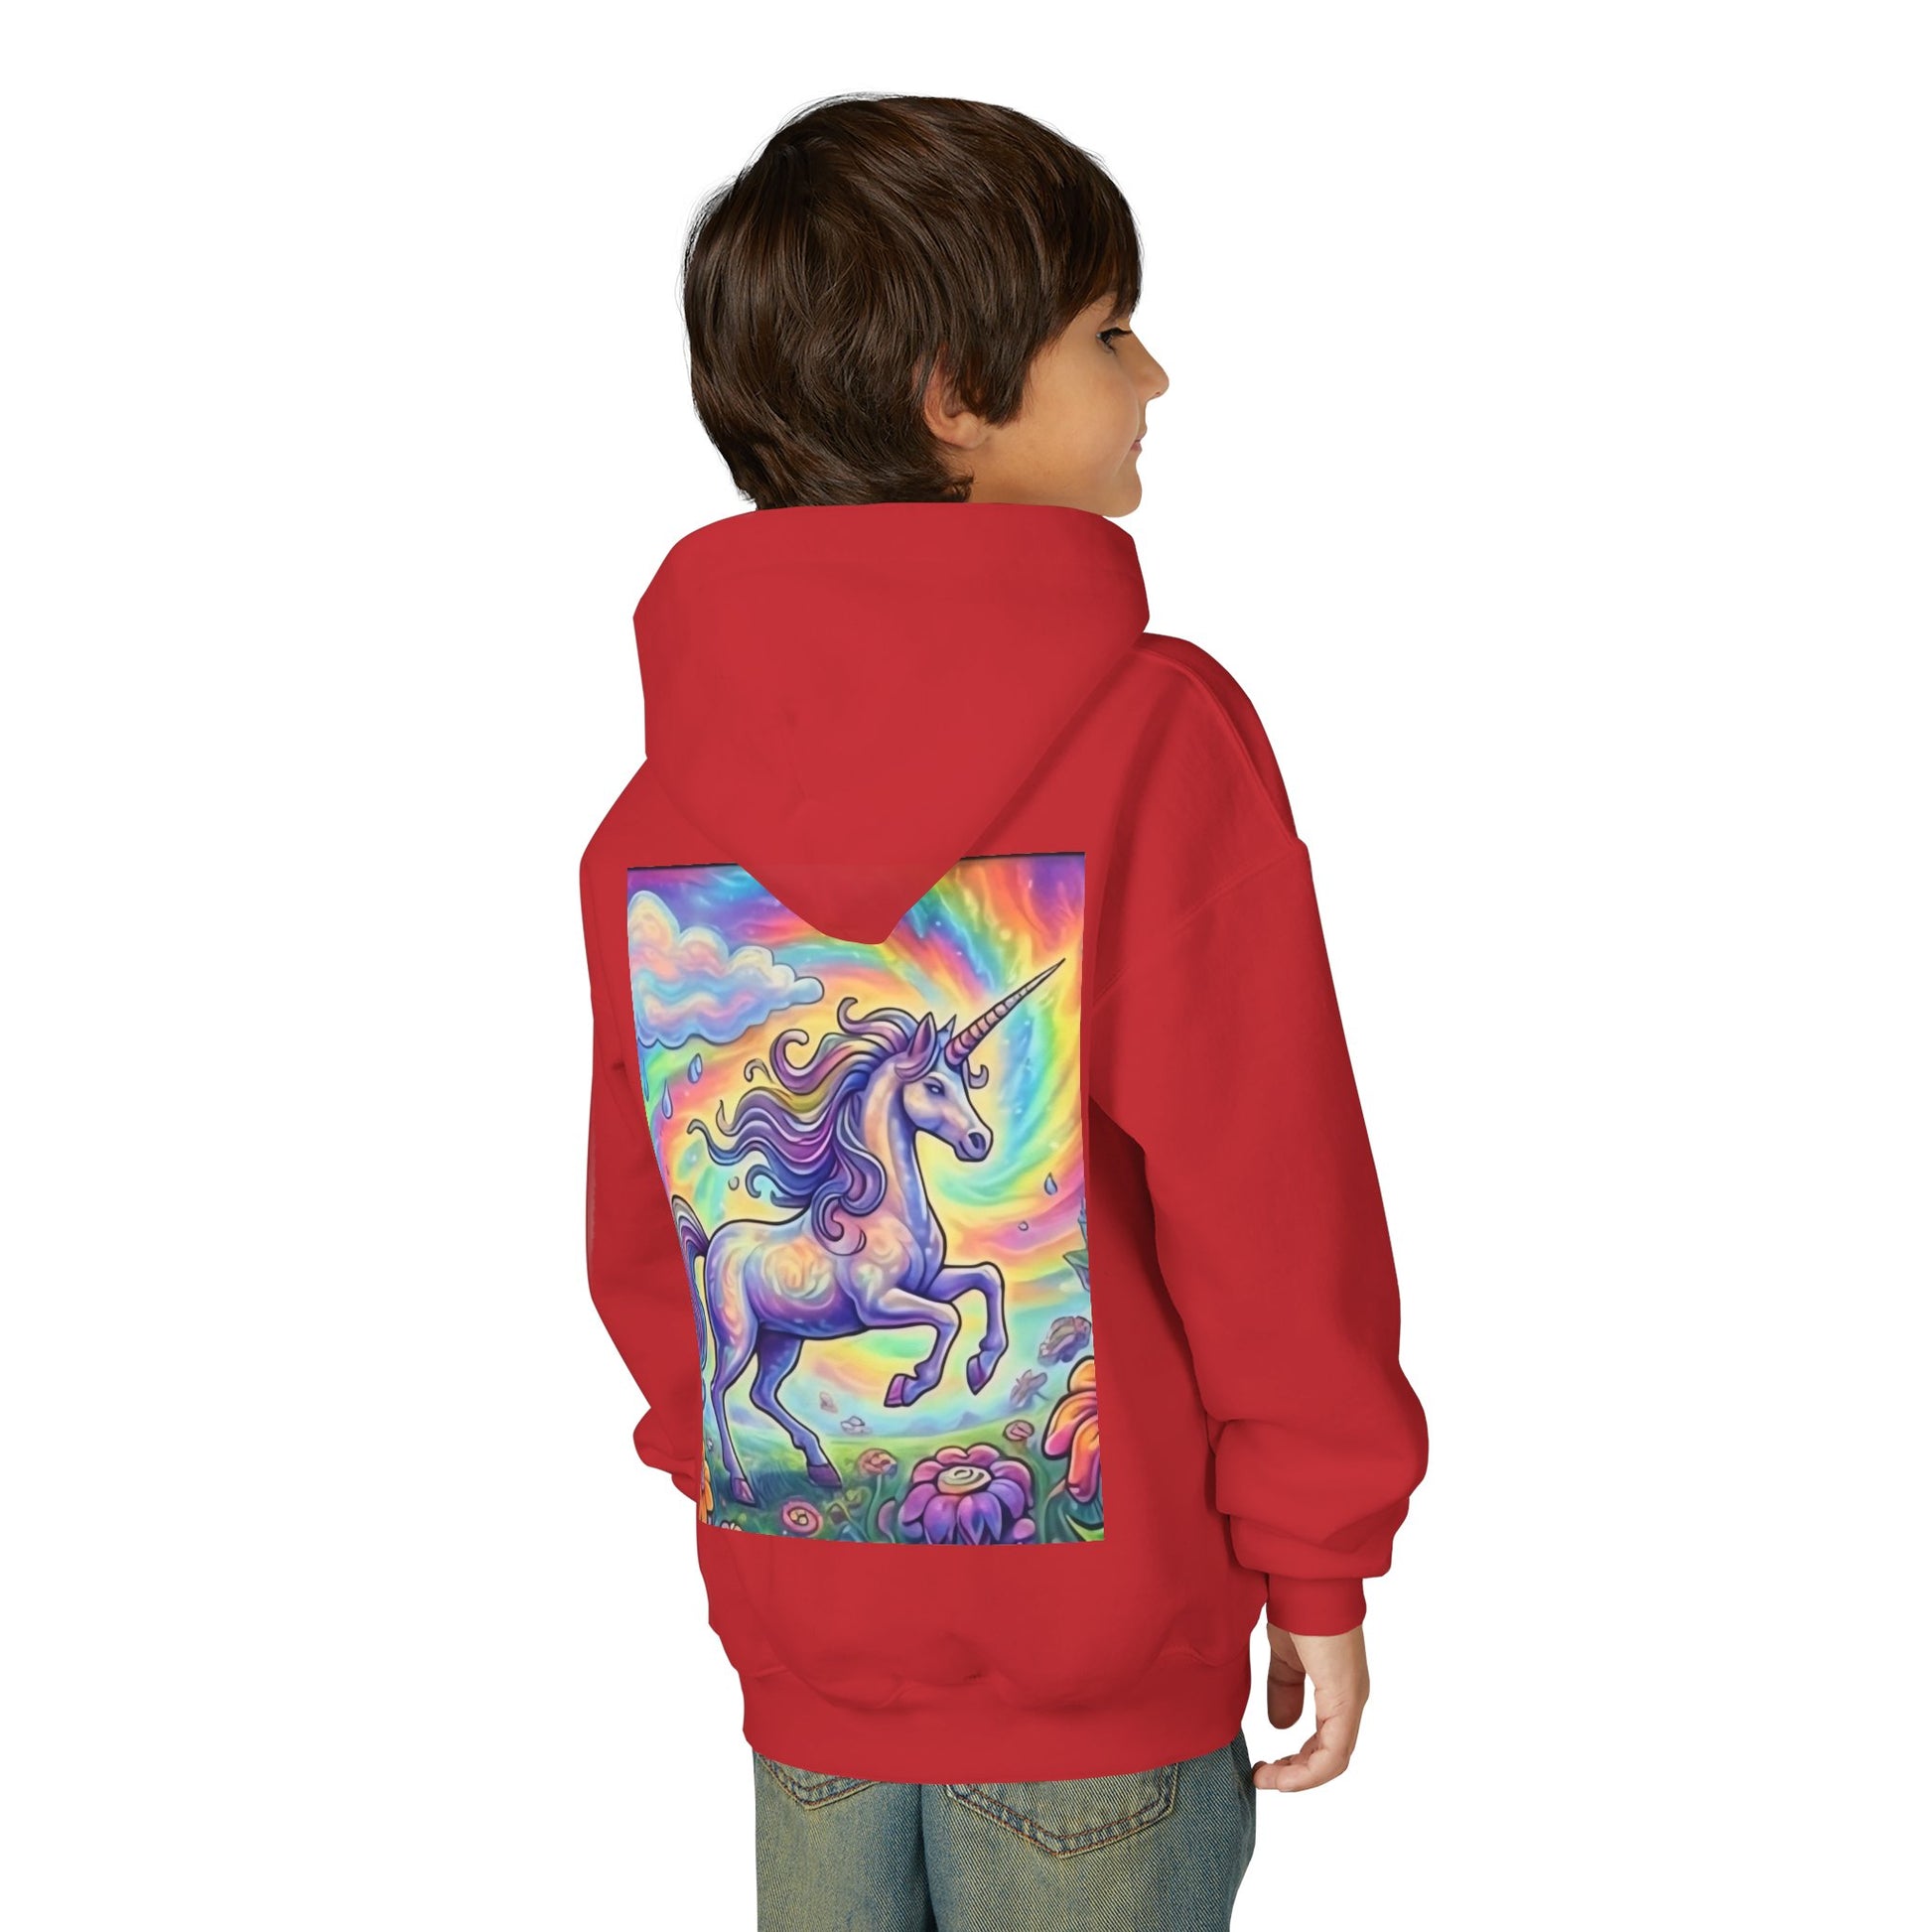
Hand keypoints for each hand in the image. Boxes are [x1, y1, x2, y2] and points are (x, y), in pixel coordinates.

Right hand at [1253, 1622, 1368, 1792]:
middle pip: (1329, 1757)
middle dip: (1294, 1773)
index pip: (1325, 1742)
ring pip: (1332, 1761)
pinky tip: (1283, 1776)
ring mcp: (1351, 1701)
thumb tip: (1281, 1725)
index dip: (1296, 1761)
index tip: (1263, 1765)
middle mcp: (1350, 1699)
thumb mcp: (1284, 1658)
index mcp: (1338, 1689)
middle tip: (1263, 1776)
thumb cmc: (1296, 1609)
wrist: (1304, 1582)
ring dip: (1298, 1777)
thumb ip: (1284, 1689)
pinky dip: (1307, 1772)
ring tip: (1267, 1779)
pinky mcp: (1345, 1700)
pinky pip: (1333, 1754)